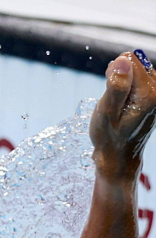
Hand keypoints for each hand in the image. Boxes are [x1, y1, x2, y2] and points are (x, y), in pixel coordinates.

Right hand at [90, 51, 155, 181]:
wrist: (118, 156)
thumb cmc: (109, 137)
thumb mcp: (106, 112)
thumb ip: (116, 85)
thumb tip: (123, 60)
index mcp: (148, 94)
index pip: (130, 61)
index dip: (113, 74)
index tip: (110, 94)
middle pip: (135, 64)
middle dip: (119, 79)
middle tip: (113, 103)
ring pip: (136, 72)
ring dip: (122, 85)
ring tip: (118, 107)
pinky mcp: (154, 96)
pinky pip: (138, 80)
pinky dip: (127, 90)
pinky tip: (123, 106)